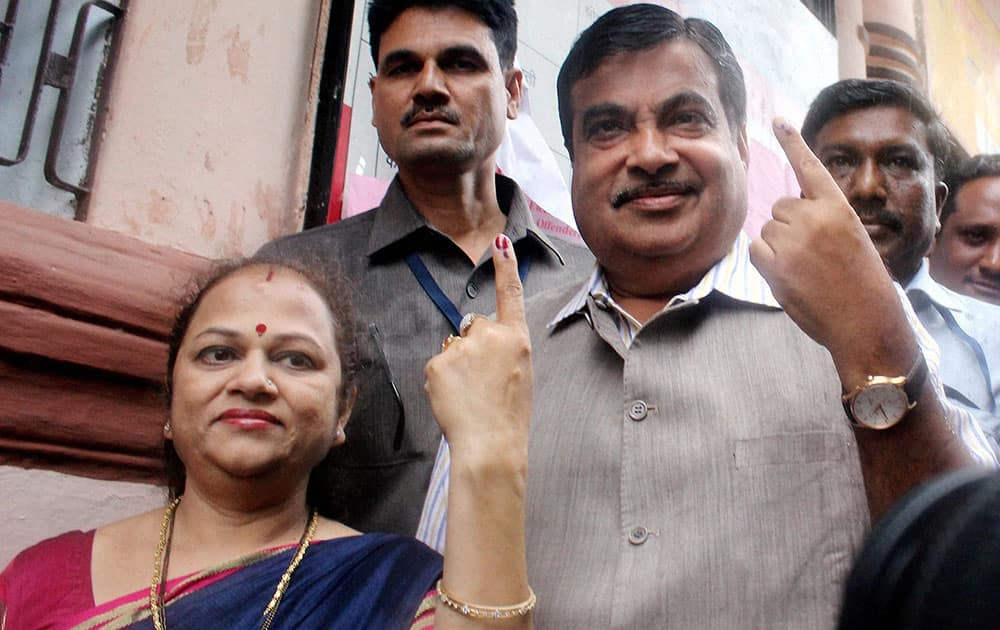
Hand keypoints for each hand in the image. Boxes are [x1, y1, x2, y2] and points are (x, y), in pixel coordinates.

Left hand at [424, 234, 531, 463]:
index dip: (505, 267)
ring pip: (454, 348)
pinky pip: (437, 365)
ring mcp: (461, 347)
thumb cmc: (509, 415)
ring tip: (470, 396)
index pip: (510, 294)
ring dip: (457, 366)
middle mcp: (490, 335)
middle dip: (472, 347)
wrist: (490, 443)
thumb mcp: (520, 374)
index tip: (500, 241)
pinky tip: (455, 398)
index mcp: (517, 339)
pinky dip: (442, 381)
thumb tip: (478, 341)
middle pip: (474, 327)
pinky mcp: (437, 362)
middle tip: (482, 382)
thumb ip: (503, 349)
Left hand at [749, 118, 907, 377]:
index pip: (810, 168)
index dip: (793, 143)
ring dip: (779, 246)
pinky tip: (791, 277)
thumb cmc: (861, 284)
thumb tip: (785, 213)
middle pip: (781, 207)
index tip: (777, 121)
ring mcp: (793, 239)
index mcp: (838, 207)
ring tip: (807, 270)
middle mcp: (814, 216)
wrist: (865, 320)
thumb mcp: (851, 238)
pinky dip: (767, 263)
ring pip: (768, 230)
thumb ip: (822, 220)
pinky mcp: (774, 263)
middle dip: (790, 226)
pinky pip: (756, 250)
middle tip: (814, 255)